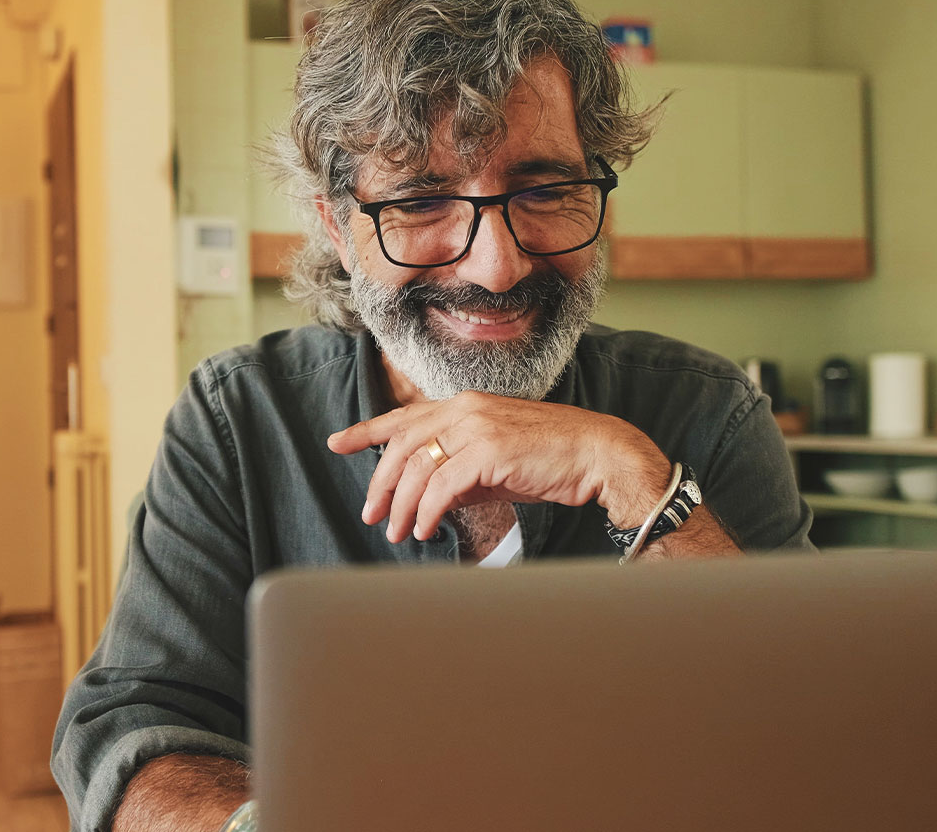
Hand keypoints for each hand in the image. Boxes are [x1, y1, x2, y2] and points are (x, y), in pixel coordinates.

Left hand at [326, 391, 671, 543]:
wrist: (598, 454)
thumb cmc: (550, 459)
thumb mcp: (495, 462)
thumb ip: (458, 473)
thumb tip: (428, 499)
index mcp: (463, 405)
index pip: (402, 417)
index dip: (365, 431)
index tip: (337, 442)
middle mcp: (464, 409)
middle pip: (400, 445)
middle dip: (380, 484)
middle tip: (372, 514)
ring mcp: (476, 427)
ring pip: (417, 468)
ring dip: (403, 506)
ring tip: (400, 532)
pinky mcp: (490, 452)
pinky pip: (442, 486)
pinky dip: (428, 511)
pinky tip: (426, 529)